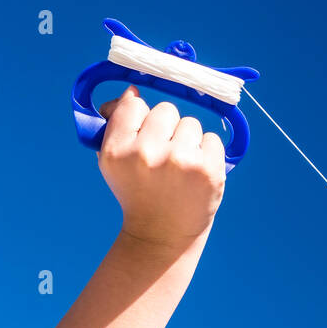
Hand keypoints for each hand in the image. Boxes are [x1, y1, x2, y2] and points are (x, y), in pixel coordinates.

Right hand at [97, 87, 226, 251]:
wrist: (161, 235)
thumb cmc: (138, 192)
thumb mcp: (114, 163)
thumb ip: (115, 125)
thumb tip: (129, 92)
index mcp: (117, 151)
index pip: (134, 104)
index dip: (141, 119)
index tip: (144, 137)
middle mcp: (146, 154)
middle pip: (166, 110)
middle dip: (167, 129)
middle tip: (163, 159)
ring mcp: (179, 161)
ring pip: (190, 123)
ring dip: (188, 141)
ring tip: (179, 169)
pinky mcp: (207, 170)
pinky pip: (212, 139)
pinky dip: (207, 153)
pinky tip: (195, 175)